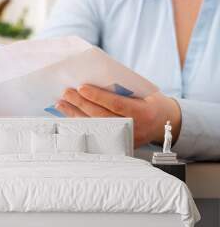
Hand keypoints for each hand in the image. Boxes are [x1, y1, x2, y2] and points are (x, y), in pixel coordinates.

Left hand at [56, 84, 181, 147]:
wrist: (164, 123)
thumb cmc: (150, 102)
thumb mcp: (144, 93)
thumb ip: (124, 91)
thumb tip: (95, 81)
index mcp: (142, 112)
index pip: (115, 104)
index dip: (97, 97)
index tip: (81, 87)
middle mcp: (133, 127)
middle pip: (100, 116)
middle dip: (81, 104)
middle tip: (67, 92)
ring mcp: (124, 138)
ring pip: (94, 127)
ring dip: (75, 114)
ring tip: (62, 103)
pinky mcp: (116, 144)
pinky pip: (94, 134)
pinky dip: (79, 124)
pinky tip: (69, 115)